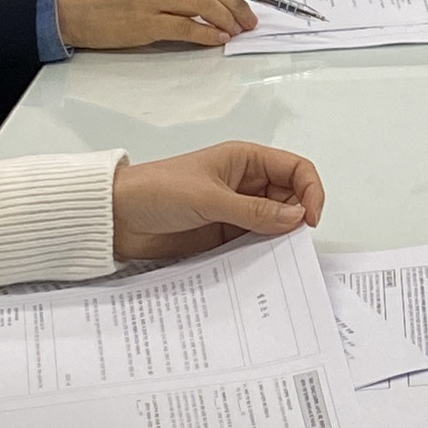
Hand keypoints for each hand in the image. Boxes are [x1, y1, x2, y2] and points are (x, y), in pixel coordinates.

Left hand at [111, 140, 327, 259]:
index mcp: (245, 160)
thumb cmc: (159, 192)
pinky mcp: (224, 236)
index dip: (310, 191)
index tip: (310, 220)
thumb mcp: (209, 198)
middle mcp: (246, 184)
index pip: (295, 169)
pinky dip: (261, 254)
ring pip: (274, 224)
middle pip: (290, 198)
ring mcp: (236, 211)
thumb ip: (254, 211)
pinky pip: (253, 244)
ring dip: (279, 239)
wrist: (116, 217)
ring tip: (278, 260)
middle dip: (297, 219)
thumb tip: (298, 218)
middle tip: (291, 245)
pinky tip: (261, 267)